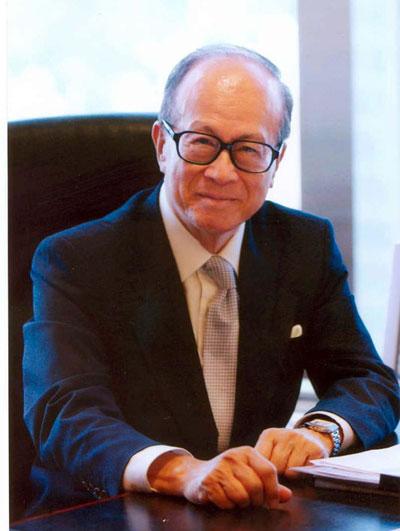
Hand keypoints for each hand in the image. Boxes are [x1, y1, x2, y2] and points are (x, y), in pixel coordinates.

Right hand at [147, 446, 291, 509]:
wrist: (194, 475)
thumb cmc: (226, 476)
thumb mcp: (248, 474)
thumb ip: (269, 484)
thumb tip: (287, 495)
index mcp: (246, 452)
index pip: (268, 471)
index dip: (273, 491)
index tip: (271, 503)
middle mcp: (233, 456)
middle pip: (255, 486)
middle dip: (256, 501)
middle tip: (250, 503)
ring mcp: (219, 468)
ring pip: (242, 496)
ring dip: (241, 504)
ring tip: (235, 499)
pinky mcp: (208, 482)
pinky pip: (226, 502)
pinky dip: (227, 506)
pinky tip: (223, 499)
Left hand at [255, 427, 331, 477]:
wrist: (312, 436)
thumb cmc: (286, 448)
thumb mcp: (271, 447)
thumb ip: (262, 458)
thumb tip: (255, 476)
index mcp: (270, 434)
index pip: (261, 458)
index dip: (263, 470)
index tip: (265, 475)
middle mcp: (286, 435)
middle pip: (276, 466)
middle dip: (277, 474)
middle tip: (280, 474)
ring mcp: (301, 441)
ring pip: (289, 470)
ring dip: (290, 476)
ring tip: (291, 470)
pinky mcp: (315, 449)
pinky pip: (303, 470)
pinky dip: (302, 473)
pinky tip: (302, 468)